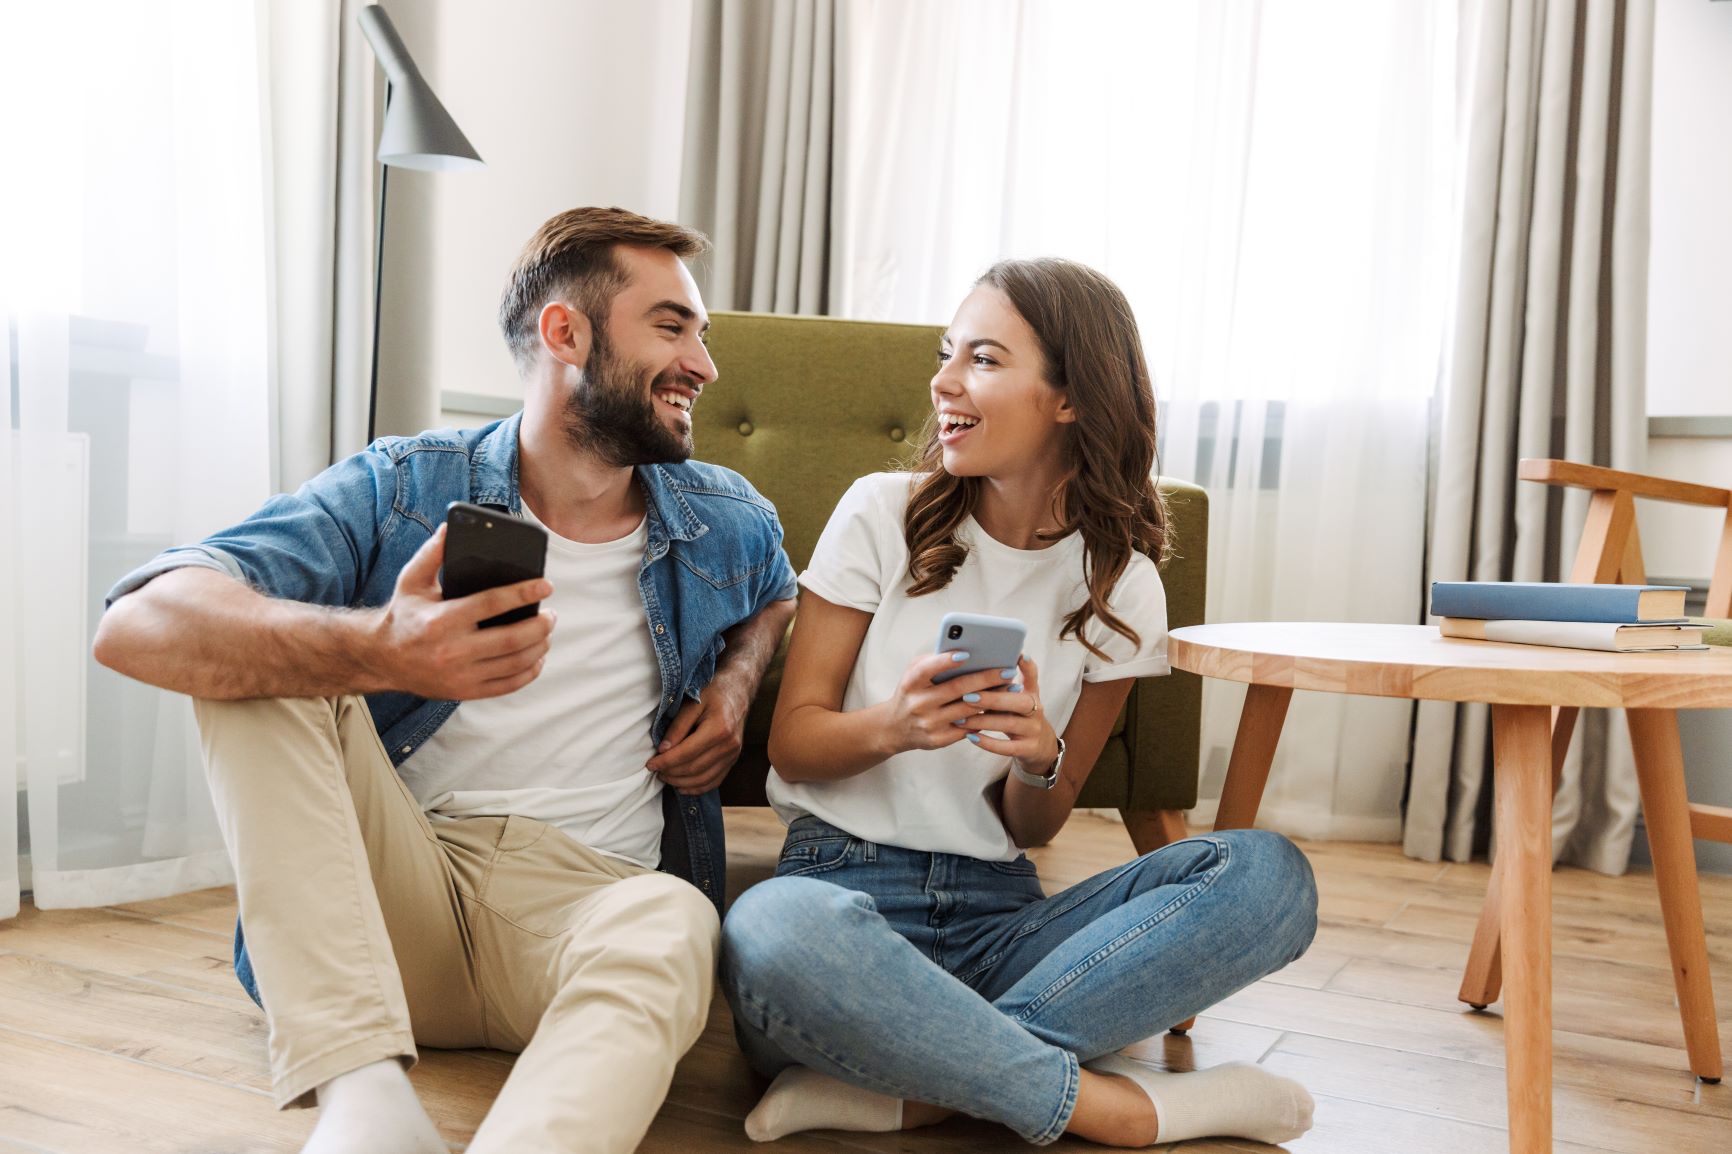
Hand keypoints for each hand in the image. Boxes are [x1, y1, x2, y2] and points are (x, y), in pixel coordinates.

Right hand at [365, 524, 555, 699]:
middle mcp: (452, 650)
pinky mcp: (465, 692)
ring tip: (546, 632)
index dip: (524, 593)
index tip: (546, 585)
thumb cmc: (404, 614)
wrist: (382, 658)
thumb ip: (432, 553)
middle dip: (540, 625)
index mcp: (442, 620)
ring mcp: (460, 675)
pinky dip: (529, 672)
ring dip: (539, 647)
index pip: (492, 604)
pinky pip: (508, 685)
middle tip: (552, 614)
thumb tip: (451, 527)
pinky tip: (537, 657)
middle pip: (511, 639)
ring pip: (514, 664)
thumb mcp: (412, 581)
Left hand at [647, 681, 749, 794]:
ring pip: (703, 779)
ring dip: (681, 782)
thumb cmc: (713, 693)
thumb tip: (663, 750)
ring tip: (665, 777)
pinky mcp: (733, 760)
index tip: (650, 764)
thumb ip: (677, 727)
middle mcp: (729, 745)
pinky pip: (714, 781)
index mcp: (719, 729)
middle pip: (694, 769)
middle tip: (655, 770)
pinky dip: (696, 788)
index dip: (665, 762)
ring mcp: (733, 755)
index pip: (686, 753)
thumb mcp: (692, 703)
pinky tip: (682, 786)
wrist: (738, 691)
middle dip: (671, 773)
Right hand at [881, 650, 1022, 754]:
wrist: (895, 727)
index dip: (946, 661)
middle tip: (1008, 670)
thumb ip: (934, 661)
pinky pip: (967, 726)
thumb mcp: (913, 673)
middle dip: (985, 678)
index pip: (927, 669)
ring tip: (1012, 687)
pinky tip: (1001, 706)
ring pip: (968, 708)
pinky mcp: (939, 739)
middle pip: (957, 689)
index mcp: (911, 683)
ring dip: (993, 697)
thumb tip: (968, 651)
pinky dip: (985, 715)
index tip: (967, 653)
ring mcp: (929, 723)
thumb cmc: (911, 692)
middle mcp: (919, 703)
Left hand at [953, 656, 1059, 771]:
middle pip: (1019, 702)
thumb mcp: (1016, 699)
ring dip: (983, 721)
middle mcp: (1036, 710)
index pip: (1033, 677)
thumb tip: (977, 667)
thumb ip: (1004, 686)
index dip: (1028, 667)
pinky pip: (1007, 747)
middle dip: (993, 698)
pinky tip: (971, 737)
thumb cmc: (1018, 716)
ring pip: (1009, 724)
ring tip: (960, 719)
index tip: (1019, 656)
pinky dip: (988, 743)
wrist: (1039, 747)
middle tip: (967, 696)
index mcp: (1032, 694)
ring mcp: (1034, 731)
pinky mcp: (1028, 749)